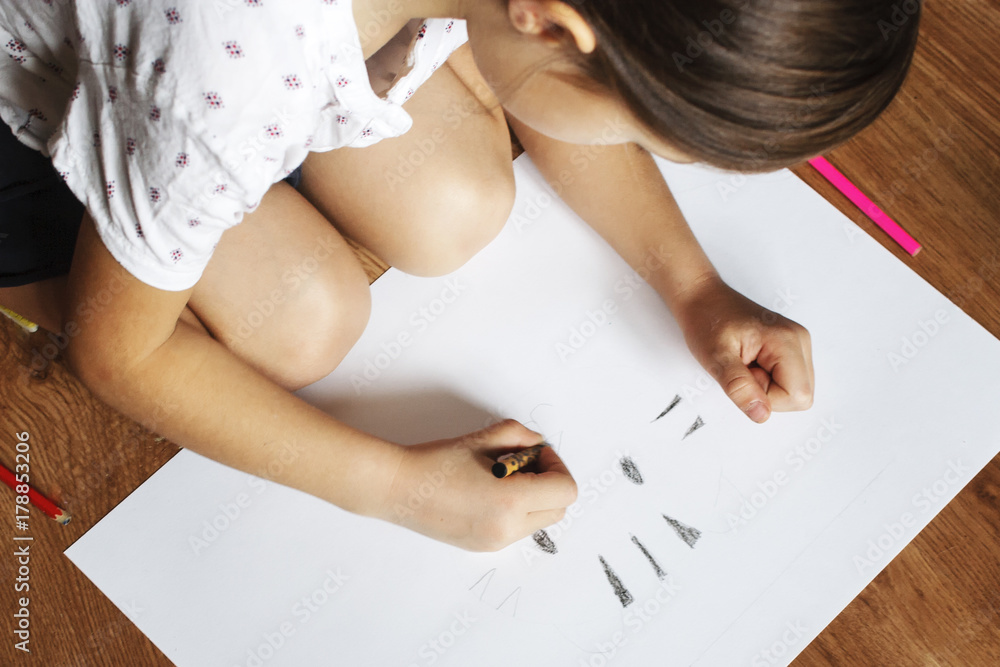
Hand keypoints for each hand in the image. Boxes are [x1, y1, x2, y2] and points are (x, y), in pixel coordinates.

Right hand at [378, 420, 577, 550]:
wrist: (397, 488)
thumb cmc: (435, 462)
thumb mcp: (483, 438)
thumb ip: (519, 436)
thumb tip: (537, 443)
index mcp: (511, 501)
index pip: (565, 491)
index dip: (557, 466)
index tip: (537, 453)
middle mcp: (507, 528)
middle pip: (557, 510)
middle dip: (550, 483)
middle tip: (525, 462)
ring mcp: (495, 542)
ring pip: (539, 521)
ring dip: (534, 498)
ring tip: (504, 477)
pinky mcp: (483, 546)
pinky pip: (517, 530)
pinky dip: (515, 510)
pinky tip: (490, 492)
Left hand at [673, 274, 813, 422]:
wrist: (702, 299)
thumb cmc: (707, 321)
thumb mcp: (716, 358)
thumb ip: (739, 388)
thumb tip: (762, 415)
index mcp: (788, 341)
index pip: (798, 396)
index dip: (767, 397)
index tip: (745, 374)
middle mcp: (800, 340)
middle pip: (801, 395)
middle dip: (768, 392)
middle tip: (743, 367)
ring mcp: (797, 343)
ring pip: (795, 389)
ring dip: (767, 385)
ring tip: (745, 362)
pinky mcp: (790, 347)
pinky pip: (787, 379)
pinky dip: (767, 378)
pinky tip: (751, 361)